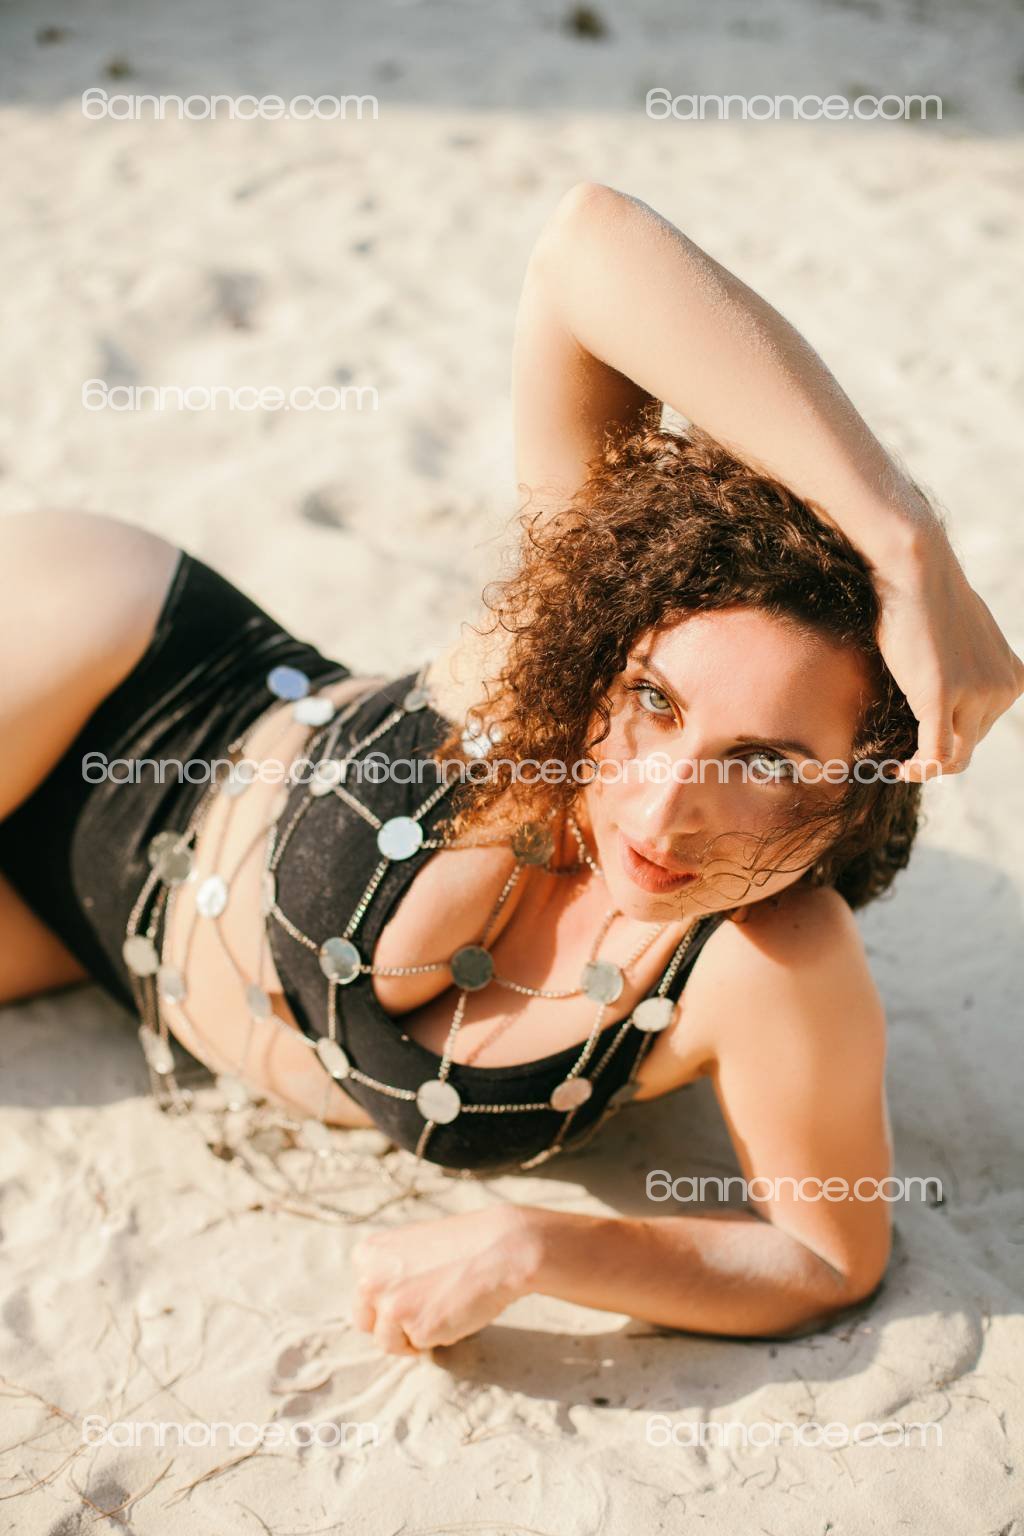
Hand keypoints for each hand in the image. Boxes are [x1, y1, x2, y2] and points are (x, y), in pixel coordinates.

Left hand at [349, 1204, 538, 1355]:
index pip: (362, 1295)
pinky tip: (453, 1312)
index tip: (411, 1293)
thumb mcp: (411, 1246)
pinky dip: (434, 1338)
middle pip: (365, 1323)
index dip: (387, 1300)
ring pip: (387, 1342)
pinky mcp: (417, 1330)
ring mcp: (392, 1308)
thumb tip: (381, 1303)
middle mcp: (370, 1281)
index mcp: (367, 1255)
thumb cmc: (462, 1244)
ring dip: (411, 1335)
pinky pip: (418, 1347)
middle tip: (420, 1311)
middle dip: (390, 1324)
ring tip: (441, 1309)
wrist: (500, 1248)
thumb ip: (388, 1270)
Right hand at [874, 524, 1023, 780]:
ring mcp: (976, 695)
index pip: (985, 727)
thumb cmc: (928, 598)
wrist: (914, 571)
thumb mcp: (965, 639)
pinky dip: (918, 770)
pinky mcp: (942, 697)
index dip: (954, 740)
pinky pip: (935, 754)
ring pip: (954, 756)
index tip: (923, 743)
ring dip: (927, 767)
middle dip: (939, 751)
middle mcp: (1004, 689)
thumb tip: (944, 687)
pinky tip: (897, 769)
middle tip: (903, 752)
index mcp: (1014, 677)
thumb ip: (966, 669)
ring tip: (899, 765)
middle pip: (970, 744)